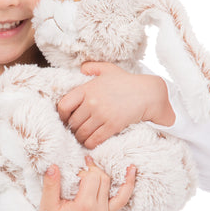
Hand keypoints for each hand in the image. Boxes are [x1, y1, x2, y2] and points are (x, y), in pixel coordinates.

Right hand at [34, 158, 136, 210]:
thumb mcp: (47, 203)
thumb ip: (51, 183)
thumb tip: (53, 165)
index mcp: (85, 206)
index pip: (93, 178)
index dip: (84, 171)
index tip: (74, 174)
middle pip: (106, 181)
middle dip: (97, 171)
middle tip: (86, 167)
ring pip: (122, 196)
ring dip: (127, 182)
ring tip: (132, 168)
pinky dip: (126, 201)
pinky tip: (129, 190)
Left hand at [57, 62, 175, 148]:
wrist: (147, 93)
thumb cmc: (127, 81)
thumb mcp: (108, 70)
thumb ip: (92, 67)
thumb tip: (81, 68)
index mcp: (87, 89)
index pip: (63, 105)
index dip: (61, 115)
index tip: (65, 119)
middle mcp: (92, 102)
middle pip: (72, 123)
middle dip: (73, 128)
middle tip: (76, 130)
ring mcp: (102, 115)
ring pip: (81, 133)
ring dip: (80, 138)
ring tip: (83, 137)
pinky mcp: (112, 126)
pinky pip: (94, 140)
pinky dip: (89, 144)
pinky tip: (91, 142)